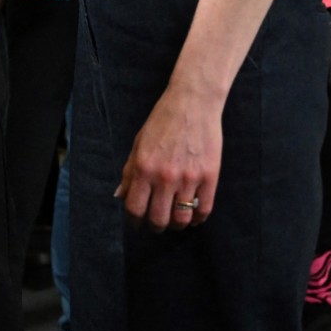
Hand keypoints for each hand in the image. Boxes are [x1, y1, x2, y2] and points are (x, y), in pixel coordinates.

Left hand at [116, 84, 221, 230]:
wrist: (193, 103)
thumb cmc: (162, 121)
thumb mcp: (138, 144)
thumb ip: (129, 172)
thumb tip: (120, 197)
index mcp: (143, 168)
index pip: (134, 208)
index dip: (134, 221)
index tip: (137, 222)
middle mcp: (164, 176)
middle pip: (158, 219)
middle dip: (155, 226)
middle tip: (157, 223)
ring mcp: (188, 178)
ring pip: (181, 219)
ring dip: (177, 225)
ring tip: (175, 220)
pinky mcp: (209, 176)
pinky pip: (204, 210)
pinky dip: (197, 219)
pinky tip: (193, 216)